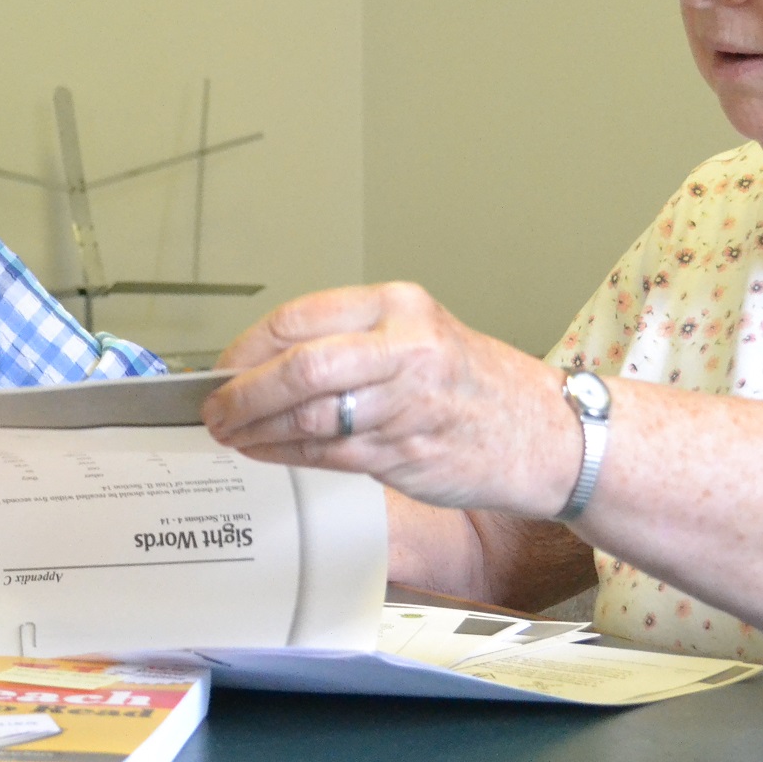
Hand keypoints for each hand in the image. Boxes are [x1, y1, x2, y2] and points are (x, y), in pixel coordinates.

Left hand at [200, 283, 576, 516]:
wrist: (548, 434)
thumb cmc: (476, 386)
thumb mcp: (418, 334)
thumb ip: (348, 341)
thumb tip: (264, 362)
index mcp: (400, 307)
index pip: (300, 318)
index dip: (248, 348)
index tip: (222, 367)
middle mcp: (404, 348)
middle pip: (298, 368)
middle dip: (242, 393)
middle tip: (214, 408)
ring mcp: (407, 404)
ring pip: (307, 417)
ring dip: (256, 430)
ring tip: (231, 433)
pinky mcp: (406, 453)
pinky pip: (326, 454)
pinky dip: (284, 455)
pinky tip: (265, 452)